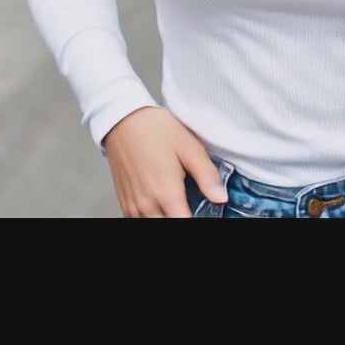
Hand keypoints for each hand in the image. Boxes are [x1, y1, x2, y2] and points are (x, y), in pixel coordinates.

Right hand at [102, 107, 228, 217]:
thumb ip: (207, 176)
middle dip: (182, 216)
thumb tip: (221, 198)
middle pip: (170, 224)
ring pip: (153, 224)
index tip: (203, 211)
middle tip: (191, 204)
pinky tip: (161, 205)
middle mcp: (148, 204)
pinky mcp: (125, 202)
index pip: (185, 223)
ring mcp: (134, 205)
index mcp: (167, 193)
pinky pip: (138, 221)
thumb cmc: (155, 129)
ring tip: (176, 204)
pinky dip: (152, 216)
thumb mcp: (189, 147)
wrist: (123, 119)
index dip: (198, 218)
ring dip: (166, 217)